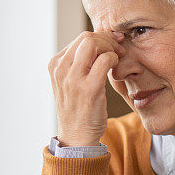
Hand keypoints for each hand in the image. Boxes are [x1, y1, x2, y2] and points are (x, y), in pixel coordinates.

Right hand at [49, 30, 125, 145]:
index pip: (80, 38)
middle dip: (107, 39)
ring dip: (111, 47)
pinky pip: (105, 60)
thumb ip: (80, 62)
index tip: (113, 44)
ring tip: (118, 57)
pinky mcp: (88, 89)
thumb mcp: (71, 81)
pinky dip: (114, 59)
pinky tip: (116, 68)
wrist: (77, 137)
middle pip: (87, 37)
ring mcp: (73, 79)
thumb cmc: (78, 108)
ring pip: (94, 44)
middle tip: (119, 48)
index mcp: (55, 65)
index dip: (101, 37)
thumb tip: (101, 40)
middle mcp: (61, 70)